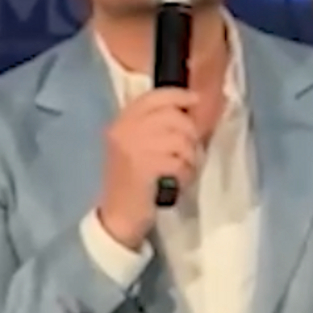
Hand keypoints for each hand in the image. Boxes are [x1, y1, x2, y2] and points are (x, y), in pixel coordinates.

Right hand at [94, 87, 209, 249]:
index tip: (195, 101)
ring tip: (184, 170)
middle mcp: (123, 130)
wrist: (118, 216)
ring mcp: (132, 148)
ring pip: (180, 139)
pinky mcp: (144, 168)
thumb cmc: (132, 181)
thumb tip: (187, 108)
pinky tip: (178, 181)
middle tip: (190, 152)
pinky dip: (185, 173)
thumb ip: (154, 126)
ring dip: (190, 157)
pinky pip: (179, 161)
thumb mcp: (134, 146)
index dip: (178, 95)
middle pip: (172, 116)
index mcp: (121, 122)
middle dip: (190, 134)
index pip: (153, 97)